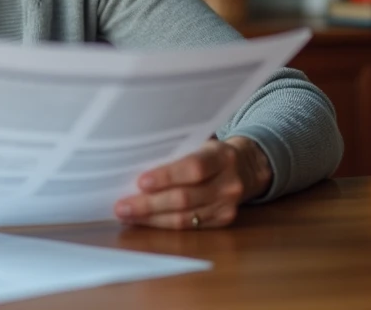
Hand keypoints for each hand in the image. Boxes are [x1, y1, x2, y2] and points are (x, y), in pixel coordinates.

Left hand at [113, 137, 270, 229]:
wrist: (247, 167)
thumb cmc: (213, 152)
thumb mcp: (202, 143)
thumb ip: (178, 151)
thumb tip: (135, 159)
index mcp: (222, 157)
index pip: (194, 168)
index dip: (167, 176)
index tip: (140, 181)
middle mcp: (228, 184)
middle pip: (185, 198)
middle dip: (149, 204)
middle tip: (122, 206)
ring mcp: (227, 206)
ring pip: (185, 218)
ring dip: (152, 219)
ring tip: (127, 216)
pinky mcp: (223, 222)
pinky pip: (189, 227)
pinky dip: (163, 224)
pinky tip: (145, 221)